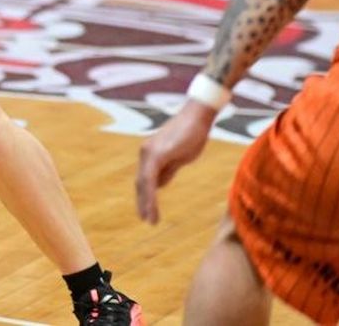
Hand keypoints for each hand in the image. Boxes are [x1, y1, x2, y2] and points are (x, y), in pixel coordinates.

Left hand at [135, 99, 214, 223]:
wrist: (198, 118)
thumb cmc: (192, 134)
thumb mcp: (179, 157)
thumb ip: (167, 169)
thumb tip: (159, 184)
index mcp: (150, 154)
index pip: (144, 179)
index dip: (145, 196)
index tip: (147, 212)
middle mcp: (145, 153)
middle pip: (141, 183)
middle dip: (143, 202)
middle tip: (146, 220)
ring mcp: (149, 152)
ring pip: (143, 183)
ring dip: (146, 202)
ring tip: (149, 219)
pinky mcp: (157, 154)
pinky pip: (150, 179)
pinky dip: (150, 195)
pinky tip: (152, 207)